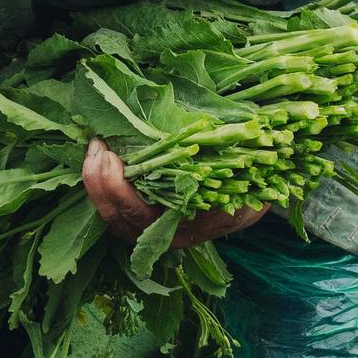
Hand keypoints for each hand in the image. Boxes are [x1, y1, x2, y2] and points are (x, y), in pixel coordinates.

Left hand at [82, 139, 268, 248]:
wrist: (261, 191)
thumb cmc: (249, 174)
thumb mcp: (234, 163)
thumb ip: (209, 150)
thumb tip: (189, 124)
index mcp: (188, 224)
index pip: (138, 213)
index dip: (116, 185)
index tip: (110, 154)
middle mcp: (169, 233)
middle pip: (118, 217)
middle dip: (98, 181)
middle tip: (97, 146)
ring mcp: (158, 228)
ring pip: (115, 216)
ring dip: (98, 183)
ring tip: (96, 150)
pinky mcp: (152, 216)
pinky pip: (120, 209)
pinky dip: (106, 186)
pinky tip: (104, 160)